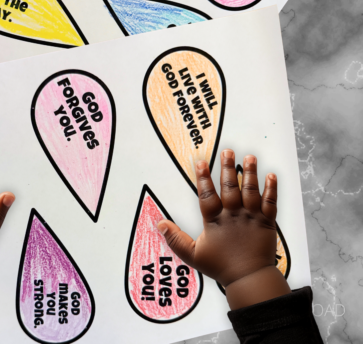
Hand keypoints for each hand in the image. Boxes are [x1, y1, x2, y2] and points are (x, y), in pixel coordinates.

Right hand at [157, 149, 289, 309]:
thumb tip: (160, 224)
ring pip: (251, 191)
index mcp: (216, 221)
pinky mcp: (267, 223)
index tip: (201, 162)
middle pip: (230, 187)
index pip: (207, 195)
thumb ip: (176, 239)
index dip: (203, 178)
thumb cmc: (221, 267)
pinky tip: (271, 175)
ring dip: (250, 173)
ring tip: (250, 157)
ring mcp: (252, 217)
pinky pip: (270, 202)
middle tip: (228, 151)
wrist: (250, 279)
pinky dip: (271, 188)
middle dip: (228, 167)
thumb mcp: (193, 255)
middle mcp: (234, 215)